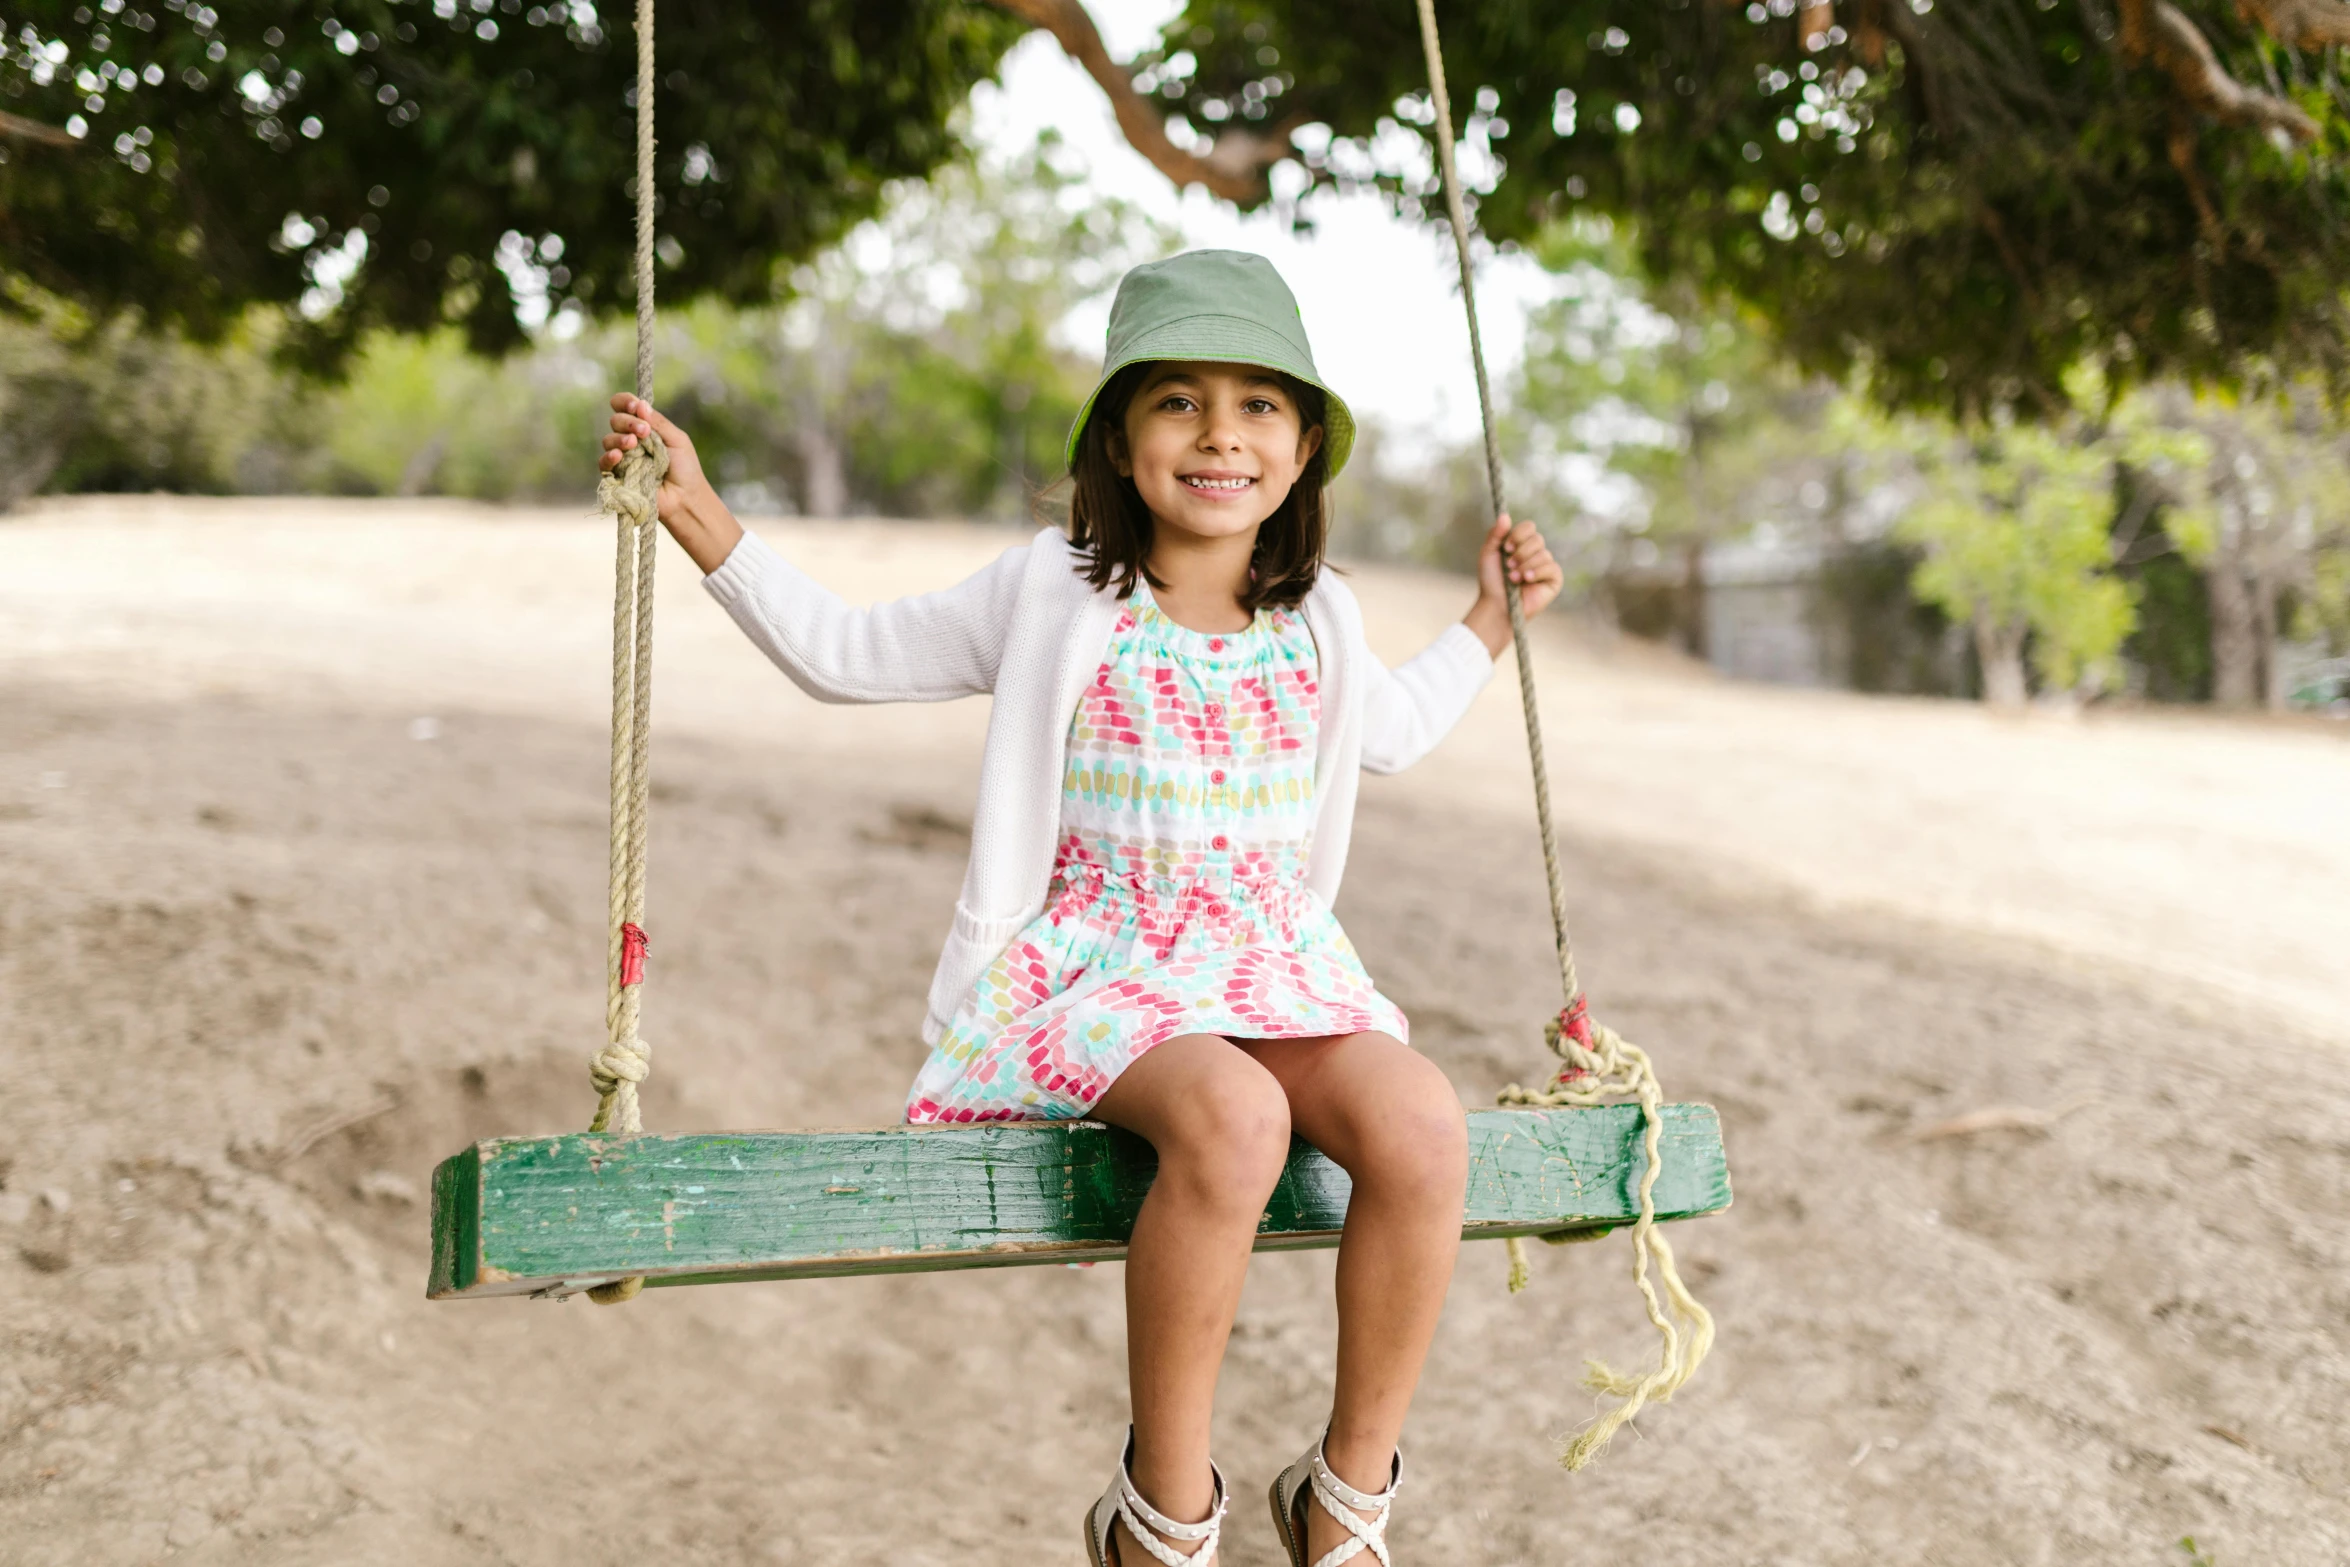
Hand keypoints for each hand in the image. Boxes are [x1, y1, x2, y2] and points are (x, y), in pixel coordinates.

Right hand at [600, 393, 742, 572]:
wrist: (685, 498)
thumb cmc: (685, 469)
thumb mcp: (677, 440)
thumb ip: (658, 422)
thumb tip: (641, 404)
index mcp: (645, 427)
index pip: (626, 406)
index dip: (626, 403)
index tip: (636, 407)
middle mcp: (631, 439)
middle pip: (616, 421)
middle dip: (628, 422)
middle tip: (643, 431)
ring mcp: (623, 457)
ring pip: (608, 439)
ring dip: (619, 438)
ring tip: (634, 444)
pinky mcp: (617, 475)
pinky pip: (604, 462)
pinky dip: (608, 457)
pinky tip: (618, 456)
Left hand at [1465, 513, 1564, 656]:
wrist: (1496, 605)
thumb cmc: (1491, 582)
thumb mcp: (1488, 554)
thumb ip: (1495, 534)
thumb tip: (1504, 515)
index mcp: (1521, 543)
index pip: (1529, 527)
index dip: (1518, 535)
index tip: (1505, 548)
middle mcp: (1535, 552)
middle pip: (1537, 539)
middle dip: (1520, 552)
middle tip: (1509, 565)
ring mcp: (1546, 565)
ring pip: (1543, 554)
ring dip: (1525, 565)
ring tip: (1514, 578)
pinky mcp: (1554, 579)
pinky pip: (1551, 567)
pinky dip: (1536, 572)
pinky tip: (1526, 580)